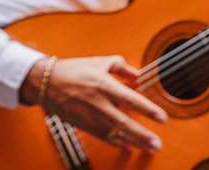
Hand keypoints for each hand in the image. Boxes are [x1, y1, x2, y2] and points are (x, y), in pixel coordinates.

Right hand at [27, 56, 166, 151]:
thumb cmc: (75, 70)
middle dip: (142, 134)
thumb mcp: (100, 62)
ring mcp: (90, 116)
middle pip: (123, 122)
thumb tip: (140, 76)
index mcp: (103, 84)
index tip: (162, 117)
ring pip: (115, 133)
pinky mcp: (84, 125)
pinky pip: (103, 137)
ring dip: (133, 141)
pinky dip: (117, 143)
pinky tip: (129, 147)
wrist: (47, 83)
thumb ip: (123, 67)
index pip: (130, 99)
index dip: (147, 109)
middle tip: (157, 143)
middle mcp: (97, 102)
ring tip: (149, 147)